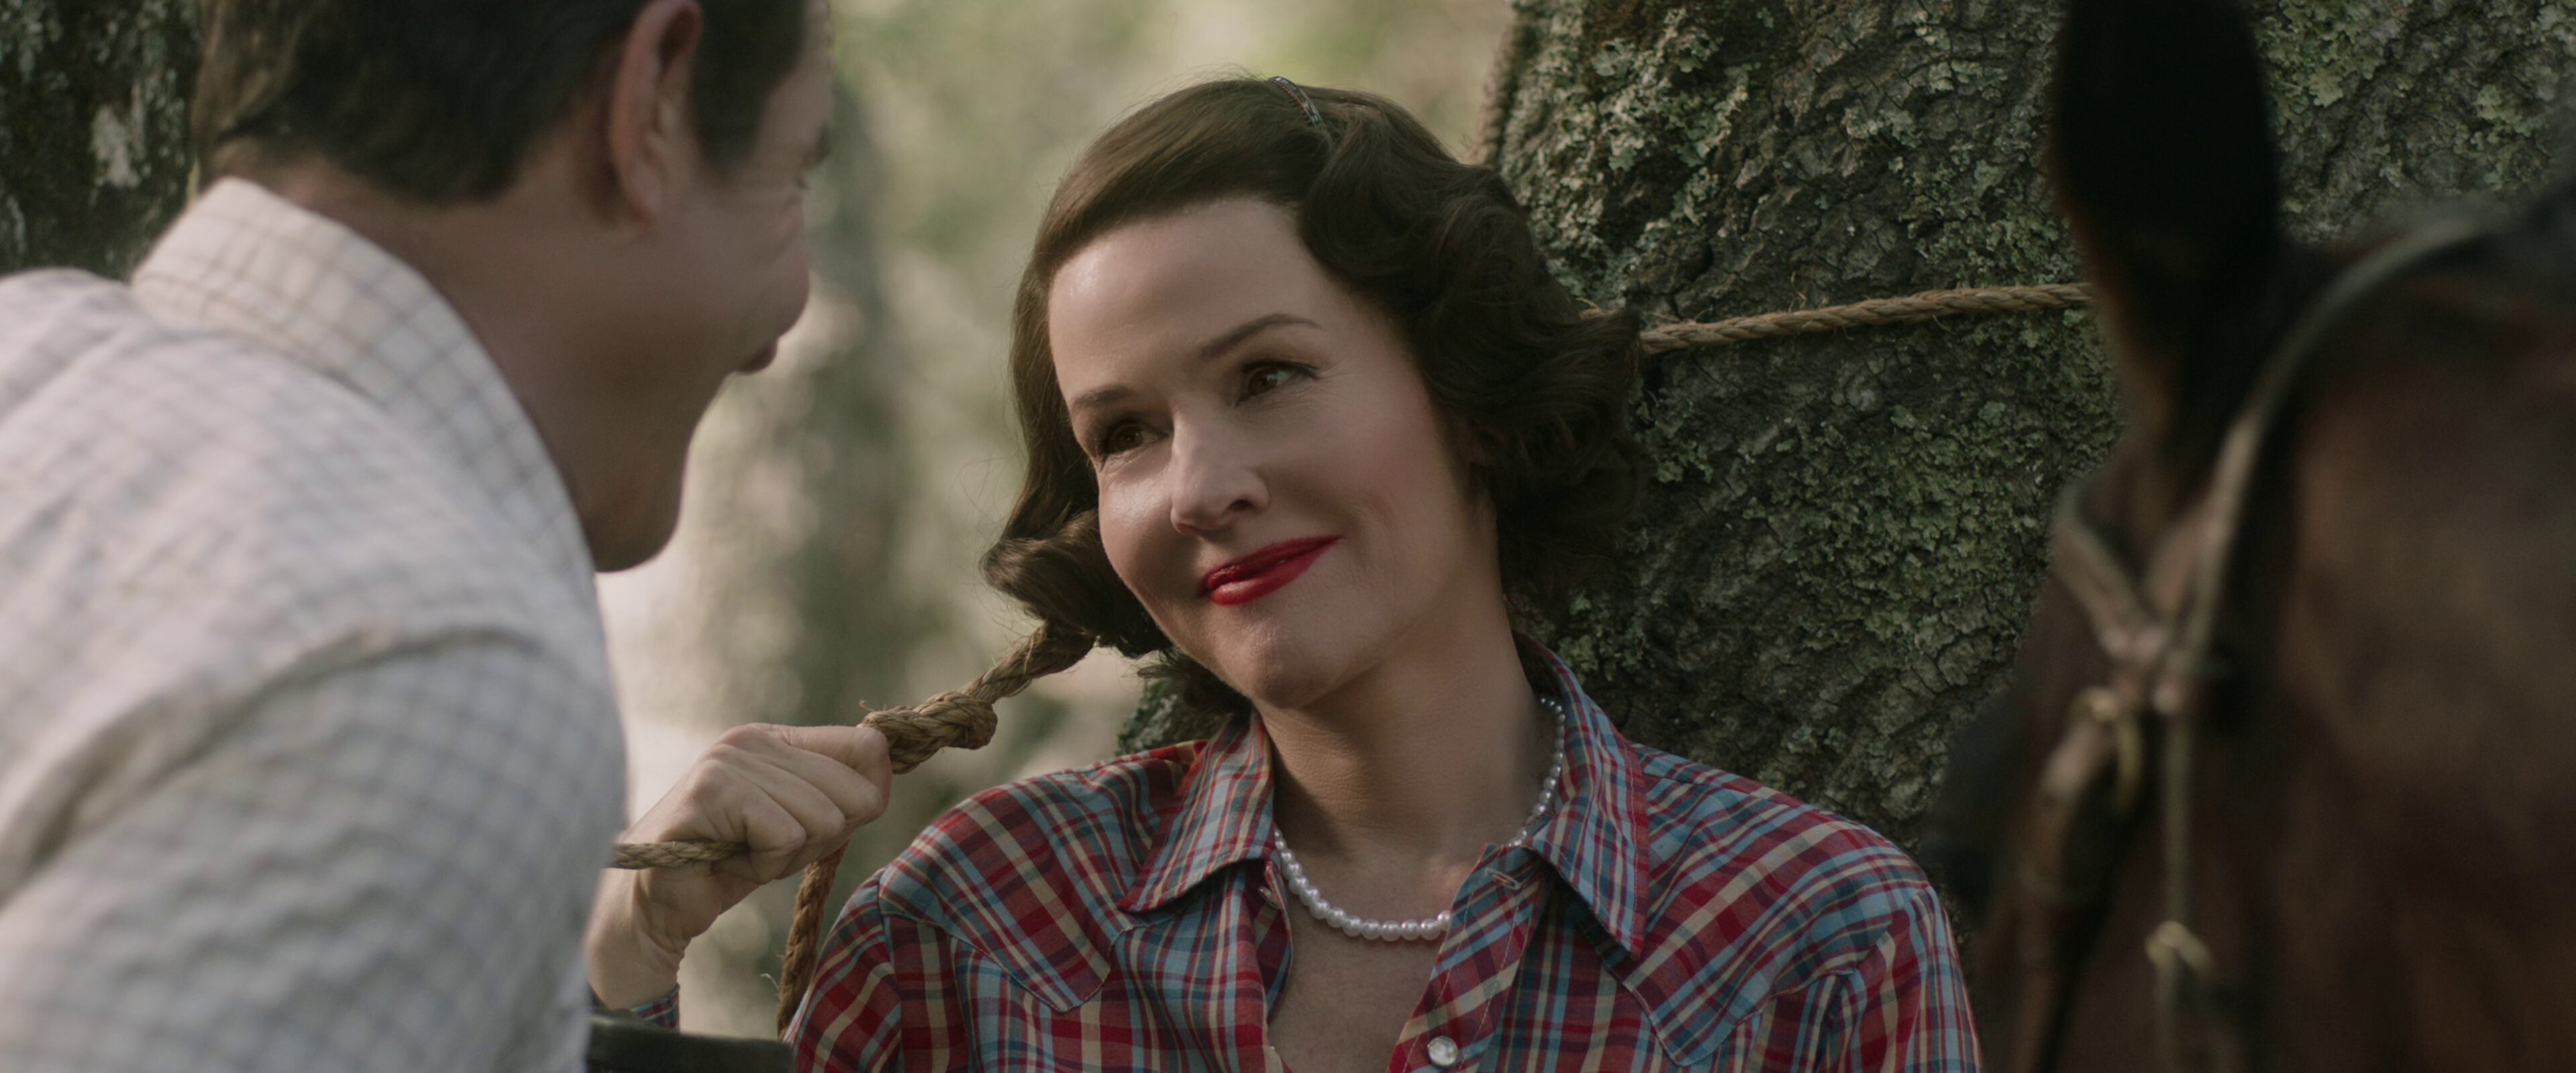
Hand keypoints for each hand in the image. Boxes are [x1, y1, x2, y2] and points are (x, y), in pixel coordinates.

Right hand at [586, 723, 892, 1008]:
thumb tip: (884, 762)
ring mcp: (726, 762)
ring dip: (787, 856)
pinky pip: (783, 834)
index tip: (827, 827)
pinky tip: (729, 861)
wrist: (659, 906)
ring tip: (744, 854)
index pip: (864, 746)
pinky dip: (765, 864)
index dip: (867, 797)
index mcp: (776, 739)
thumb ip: (845, 796)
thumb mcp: (803, 827)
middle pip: (851, 792)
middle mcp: (751, 739)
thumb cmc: (732, 863)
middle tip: (768, 849)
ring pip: (820, 817)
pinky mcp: (708, 793)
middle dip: (820, 839)